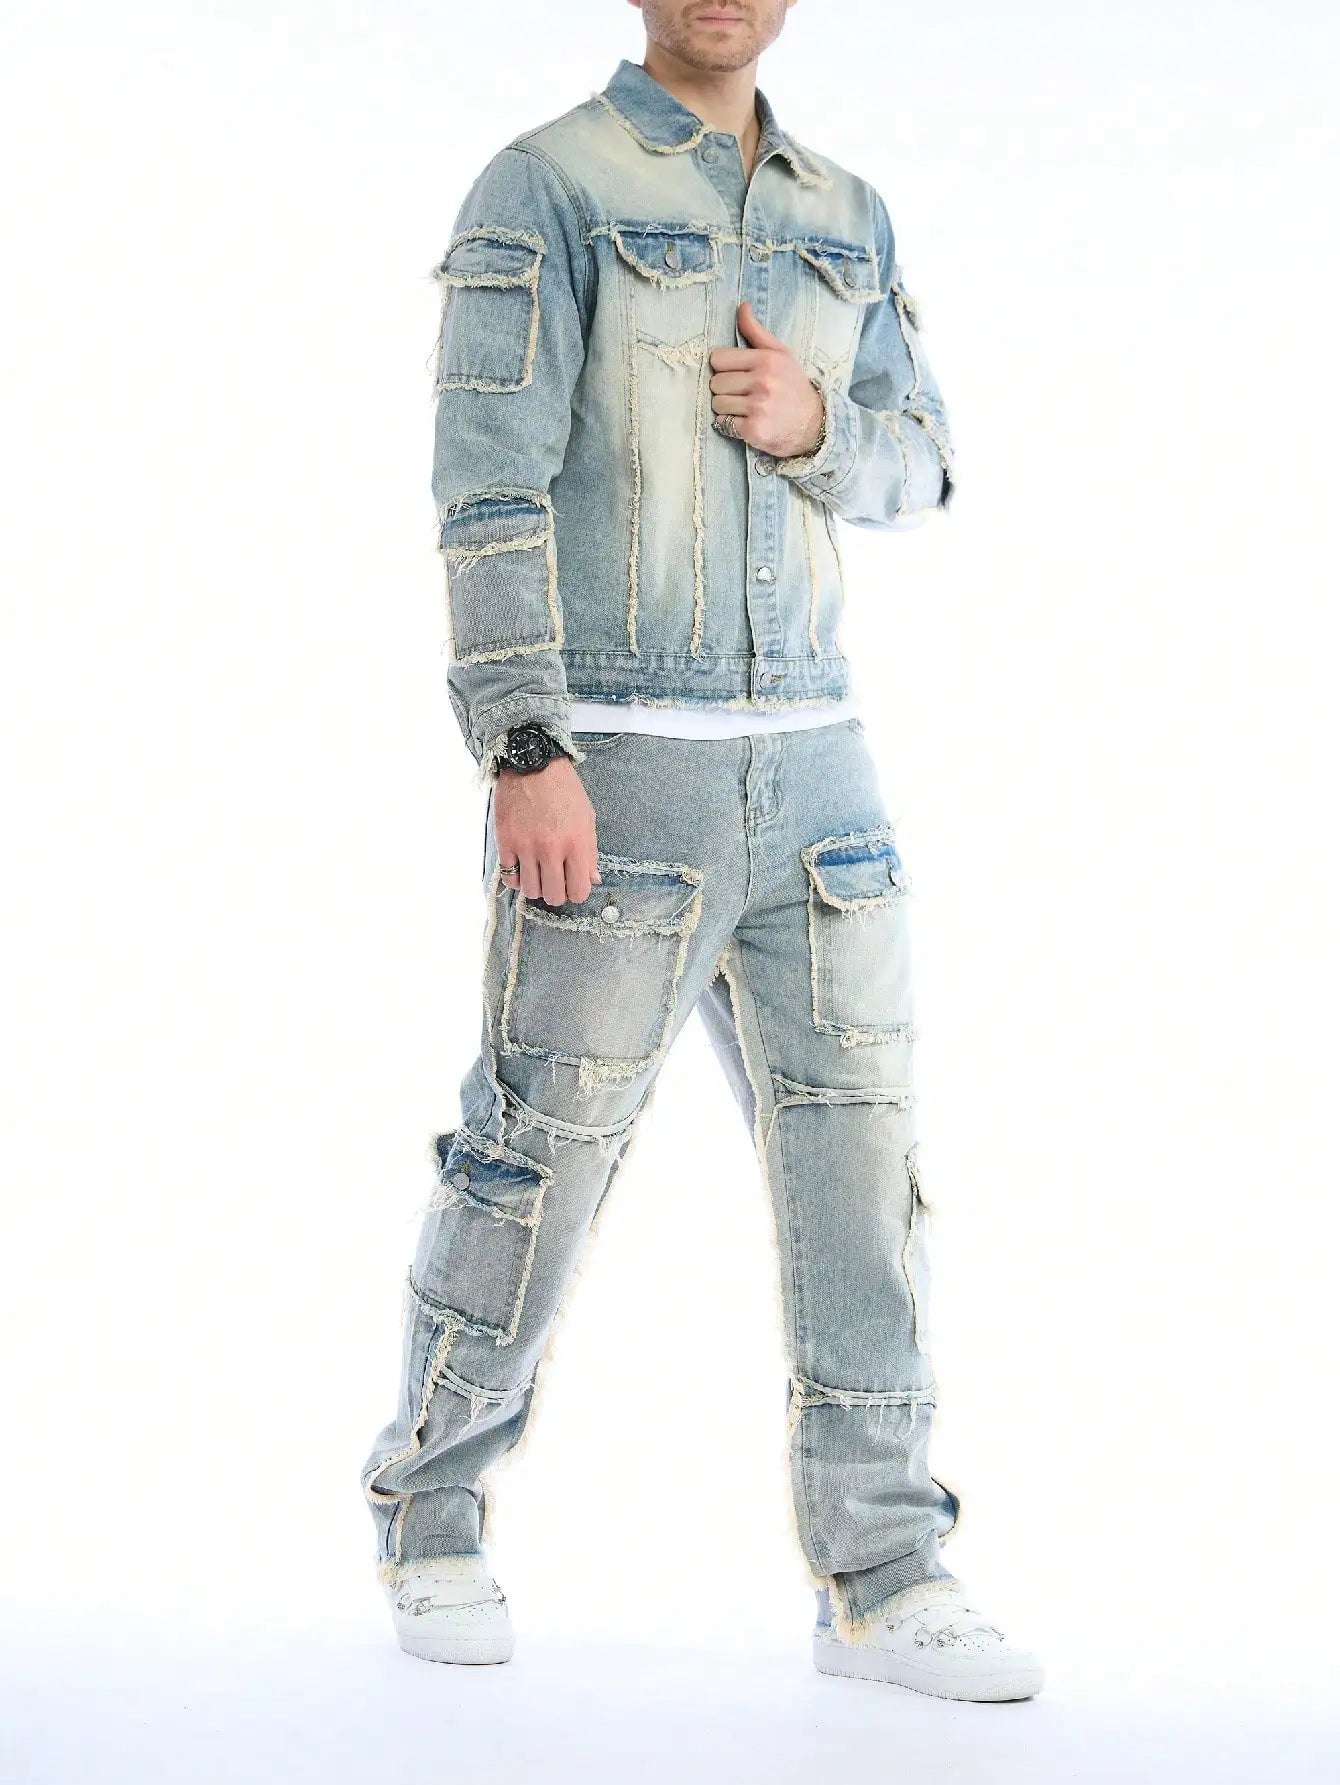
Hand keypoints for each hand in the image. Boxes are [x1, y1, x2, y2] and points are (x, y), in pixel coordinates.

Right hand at [494, 757, 600, 905]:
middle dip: (556, 894)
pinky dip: (516, 878)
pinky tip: (521, 867)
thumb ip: (590, 853)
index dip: (576, 892)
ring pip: (530, 890)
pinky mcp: (505, 842)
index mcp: (577, 843)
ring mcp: (526, 846)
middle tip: (554, 882)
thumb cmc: (564, 789)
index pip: (579, 891)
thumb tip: (593, 880)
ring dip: (535, 887)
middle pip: (553, 896)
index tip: (572, 885)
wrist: (533, 764)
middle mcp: (552, 849)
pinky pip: (510, 877)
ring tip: (537, 874)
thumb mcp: (587, 818)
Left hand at [709, 301, 825, 457]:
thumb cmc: (793, 386)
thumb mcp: (781, 354)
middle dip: (725, 389)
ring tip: (745, 408)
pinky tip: (746, 422)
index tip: (737, 375)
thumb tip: (741, 306)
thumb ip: (756, 331)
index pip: (718, 359)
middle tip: (744, 394)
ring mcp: (757, 407)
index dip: (724, 368)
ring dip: (727, 408)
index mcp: (766, 360)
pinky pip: (723, 423)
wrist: (814, 424)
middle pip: (715, 383)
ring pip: (717, 404)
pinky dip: (730, 425)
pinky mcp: (753, 430)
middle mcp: (762, 382)